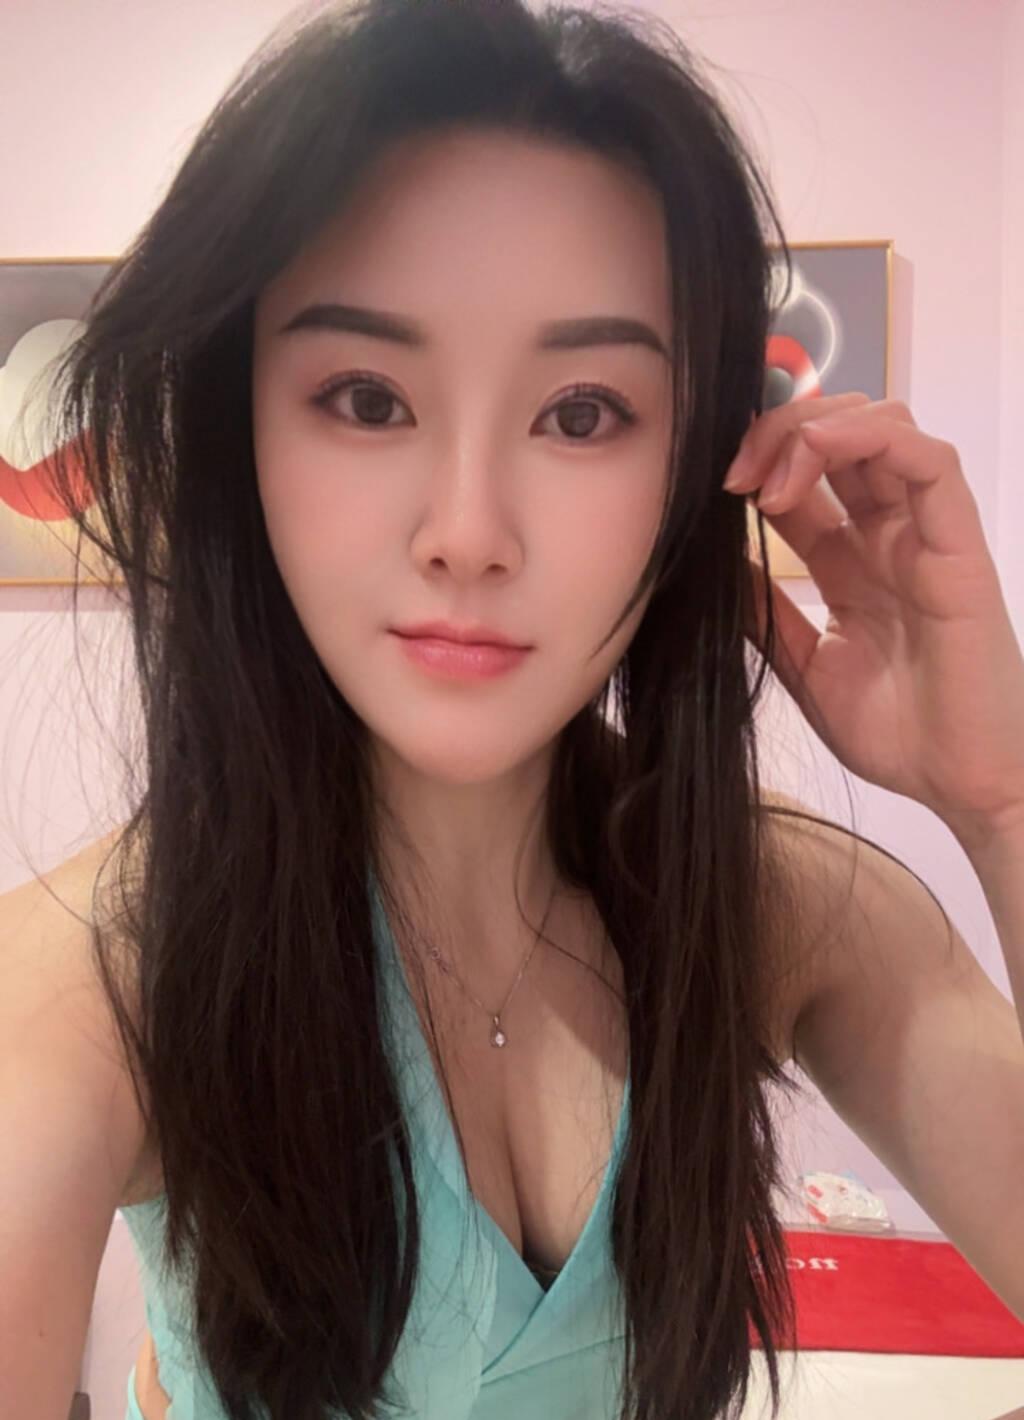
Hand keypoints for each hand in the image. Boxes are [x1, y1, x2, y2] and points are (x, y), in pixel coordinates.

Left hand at [722, 393, 1023, 846]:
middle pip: (838, 435)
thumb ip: (762, 613)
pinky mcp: (959, 543)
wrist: (962, 784)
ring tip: (767, 478)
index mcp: (851, 560)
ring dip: (815, 429)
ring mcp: (925, 533)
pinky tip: (815, 458)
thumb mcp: (804, 667)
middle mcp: (887, 534)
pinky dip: (870, 438)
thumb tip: (708, 565)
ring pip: (884, 426)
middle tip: (731, 475)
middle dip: (776, 432)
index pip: (803, 477)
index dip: (756, 460)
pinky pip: (931, 460)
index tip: (708, 484)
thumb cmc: (896, 735)